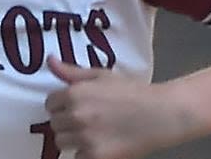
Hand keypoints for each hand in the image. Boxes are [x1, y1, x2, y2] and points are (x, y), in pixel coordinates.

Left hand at [44, 56, 194, 158]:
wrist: (160, 115)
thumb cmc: (132, 92)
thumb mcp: (101, 76)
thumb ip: (72, 72)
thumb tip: (50, 61)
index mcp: (74, 94)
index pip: (50, 103)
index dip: (62, 105)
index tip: (75, 107)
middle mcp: (76, 116)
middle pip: (54, 124)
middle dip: (66, 122)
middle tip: (87, 120)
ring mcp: (85, 138)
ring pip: (61, 142)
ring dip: (73, 139)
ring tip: (92, 132)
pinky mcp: (96, 156)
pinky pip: (77, 157)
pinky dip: (86, 153)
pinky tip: (100, 144)